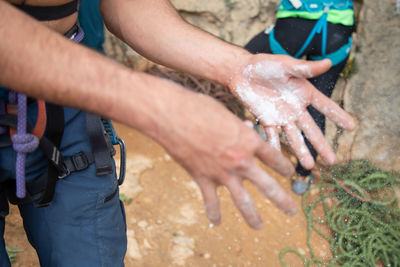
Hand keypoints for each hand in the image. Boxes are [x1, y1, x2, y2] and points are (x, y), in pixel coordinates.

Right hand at [154, 85, 296, 228]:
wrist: (173, 116)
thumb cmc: (199, 108)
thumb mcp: (226, 114)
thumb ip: (238, 126)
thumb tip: (245, 128)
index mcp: (249, 141)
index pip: (274, 158)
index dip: (284, 166)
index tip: (288, 172)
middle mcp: (241, 161)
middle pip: (268, 186)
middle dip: (282, 200)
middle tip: (291, 210)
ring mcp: (222, 174)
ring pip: (243, 202)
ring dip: (253, 217)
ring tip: (259, 226)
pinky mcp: (203, 180)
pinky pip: (211, 202)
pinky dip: (214, 214)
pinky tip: (216, 223)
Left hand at [228, 54, 355, 168]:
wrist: (241, 72)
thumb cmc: (264, 64)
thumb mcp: (285, 65)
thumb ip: (305, 68)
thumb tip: (328, 62)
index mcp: (304, 92)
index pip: (325, 106)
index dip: (338, 116)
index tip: (352, 127)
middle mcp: (295, 108)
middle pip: (311, 129)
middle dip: (322, 145)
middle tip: (333, 161)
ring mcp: (281, 116)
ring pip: (294, 137)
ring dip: (301, 151)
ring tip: (309, 167)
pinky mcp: (266, 120)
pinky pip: (271, 136)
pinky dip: (274, 147)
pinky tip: (278, 160)